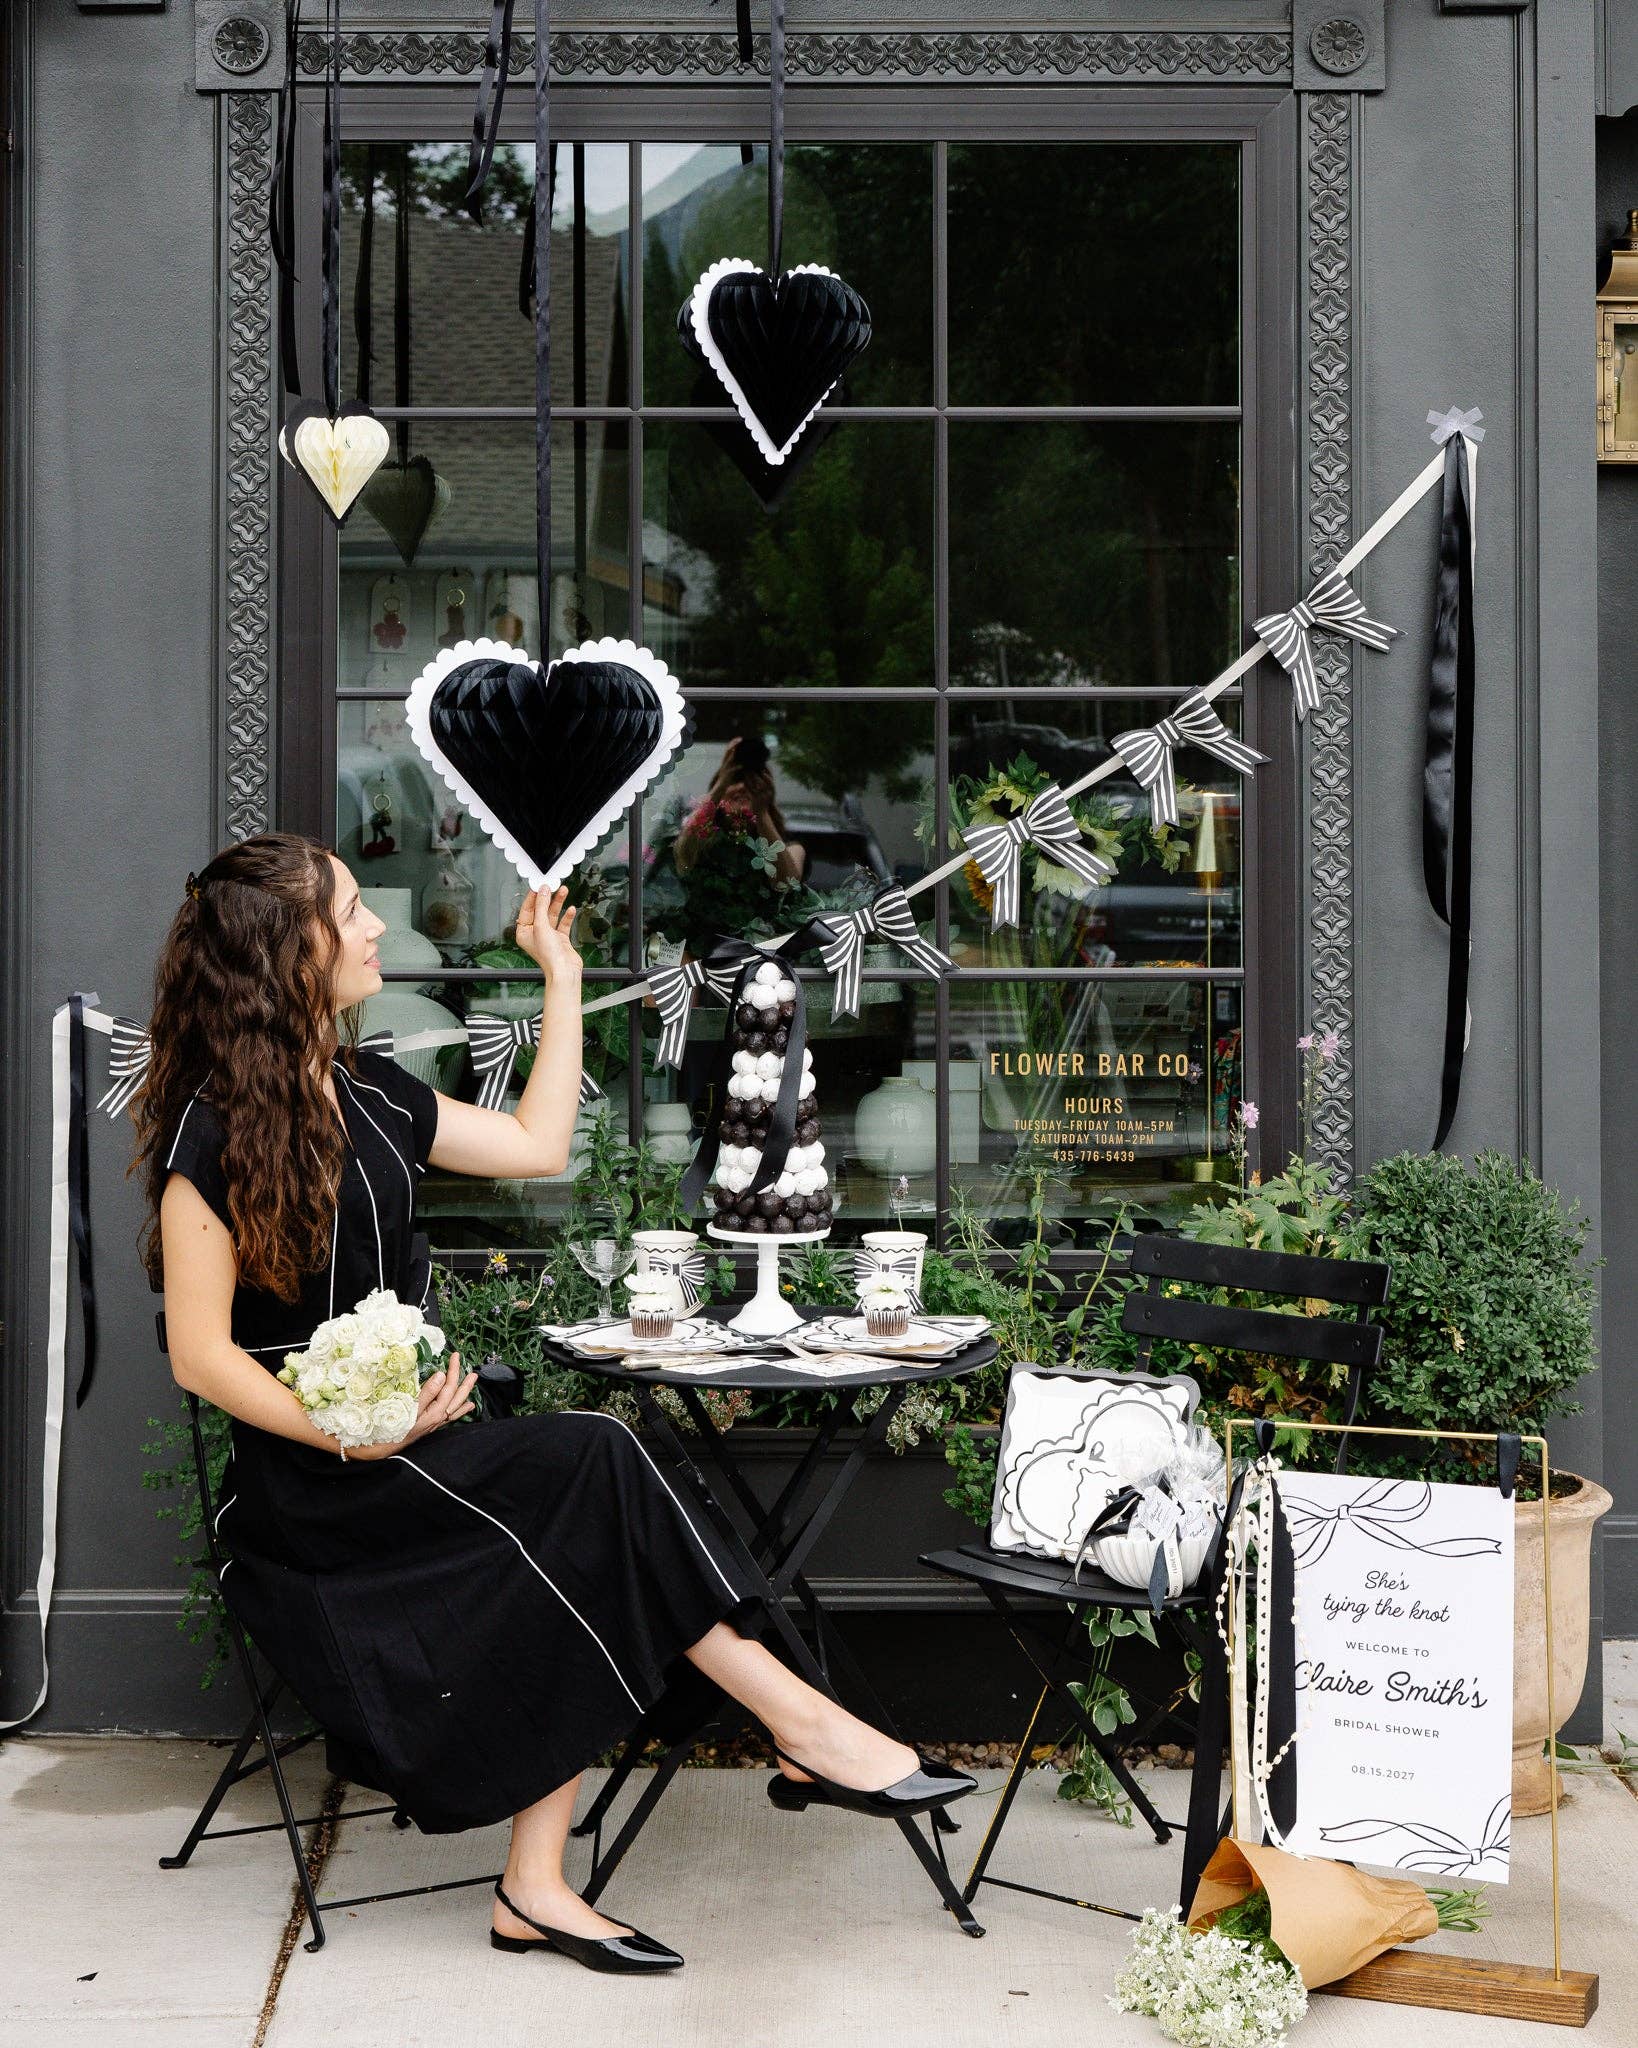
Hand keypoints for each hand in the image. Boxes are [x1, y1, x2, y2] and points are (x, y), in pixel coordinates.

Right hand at [344, 1353, 478, 1460]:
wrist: (384, 1447)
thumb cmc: (394, 1426)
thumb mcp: (409, 1407)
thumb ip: (427, 1392)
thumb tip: (441, 1375)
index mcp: (436, 1412)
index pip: (449, 1387)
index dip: (453, 1370)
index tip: (455, 1356)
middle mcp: (439, 1418)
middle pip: (456, 1397)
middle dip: (463, 1381)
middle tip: (471, 1370)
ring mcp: (436, 1423)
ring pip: (456, 1406)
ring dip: (464, 1394)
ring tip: (472, 1384)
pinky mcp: (431, 1426)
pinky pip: (451, 1416)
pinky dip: (460, 1409)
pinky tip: (466, 1407)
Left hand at [515, 886, 580, 986]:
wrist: (564, 970)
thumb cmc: (549, 956)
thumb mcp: (541, 926)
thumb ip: (542, 906)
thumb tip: (543, 891)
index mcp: (524, 932)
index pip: (527, 910)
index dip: (533, 897)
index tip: (539, 886)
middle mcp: (535, 933)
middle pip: (540, 910)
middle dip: (547, 898)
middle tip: (552, 886)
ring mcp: (548, 936)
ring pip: (552, 915)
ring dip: (558, 903)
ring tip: (563, 891)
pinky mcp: (560, 939)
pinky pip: (563, 923)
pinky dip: (567, 916)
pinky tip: (570, 909)